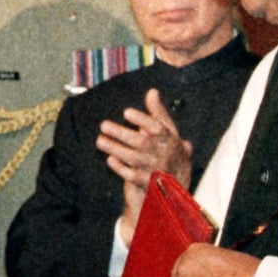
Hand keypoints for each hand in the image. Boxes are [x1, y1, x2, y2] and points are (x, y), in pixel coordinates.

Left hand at [97, 89, 192, 244]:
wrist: (177, 185)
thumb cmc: (169, 152)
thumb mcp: (168, 132)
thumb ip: (159, 112)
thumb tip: (152, 91)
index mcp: (169, 139)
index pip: (157, 128)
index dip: (142, 119)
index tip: (126, 112)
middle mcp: (163, 154)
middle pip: (142, 143)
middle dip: (121, 133)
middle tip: (104, 125)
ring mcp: (154, 169)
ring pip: (134, 159)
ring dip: (116, 149)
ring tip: (100, 141)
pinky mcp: (146, 183)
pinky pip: (132, 176)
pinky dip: (121, 168)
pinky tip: (110, 160)